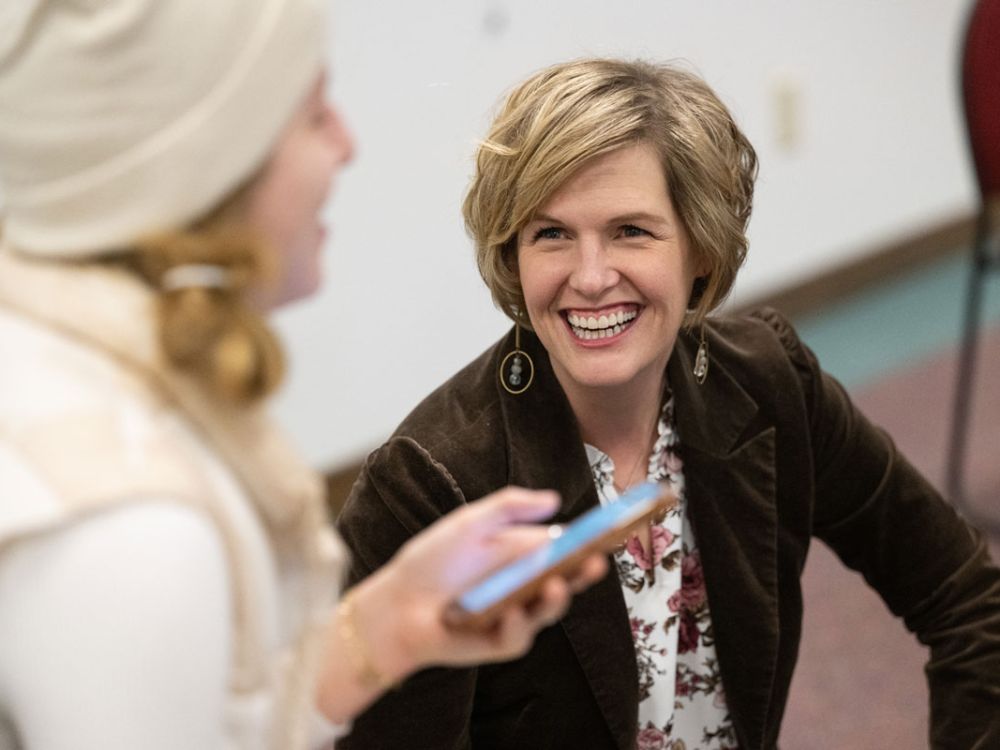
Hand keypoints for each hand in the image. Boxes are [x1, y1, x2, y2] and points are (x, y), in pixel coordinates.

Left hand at [353, 487, 606, 681]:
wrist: (396, 602)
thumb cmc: (433, 560)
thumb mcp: (470, 523)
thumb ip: (509, 506)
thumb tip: (553, 498)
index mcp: (524, 553)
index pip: (567, 547)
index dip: (591, 540)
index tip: (612, 530)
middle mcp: (526, 583)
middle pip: (568, 579)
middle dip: (586, 572)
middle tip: (598, 562)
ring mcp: (517, 614)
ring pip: (548, 609)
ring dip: (556, 599)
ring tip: (556, 584)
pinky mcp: (500, 641)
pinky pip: (517, 635)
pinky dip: (517, 624)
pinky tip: (512, 612)